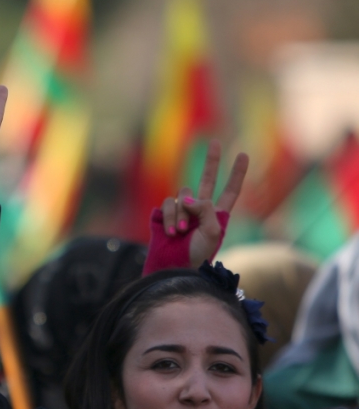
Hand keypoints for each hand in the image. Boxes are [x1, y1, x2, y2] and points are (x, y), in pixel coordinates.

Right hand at [160, 140, 247, 266]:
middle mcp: (200, 209)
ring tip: (182, 232)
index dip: (237, 173)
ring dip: (183, 214)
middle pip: (208, 179)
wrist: (175, 266)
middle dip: (212, 162)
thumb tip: (186, 198)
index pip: (230, 190)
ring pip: (184, 194)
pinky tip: (172, 231)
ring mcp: (182, 210)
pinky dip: (171, 216)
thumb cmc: (198, 254)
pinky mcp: (165, 213)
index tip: (244, 155)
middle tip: (215, 142)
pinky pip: (169, 203)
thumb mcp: (212, 231)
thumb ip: (205, 208)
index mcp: (217, 214)